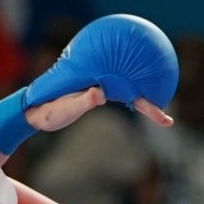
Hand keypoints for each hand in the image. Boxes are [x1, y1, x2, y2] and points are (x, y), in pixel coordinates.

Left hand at [23, 87, 172, 133]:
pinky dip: (132, 99)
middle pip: (132, 90)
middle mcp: (101, 85)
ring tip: (162, 113)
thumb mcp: (65, 108)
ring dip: (144, 100)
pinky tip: (140, 101)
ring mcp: (100, 90)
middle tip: (168, 118)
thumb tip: (99, 93)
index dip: (143, 101)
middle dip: (151, 101)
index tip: (160, 110)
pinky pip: (119, 96)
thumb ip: (82, 100)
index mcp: (96, 86)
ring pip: (128, 92)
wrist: (35, 112)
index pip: (125, 92)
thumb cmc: (49, 111)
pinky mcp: (96, 95)